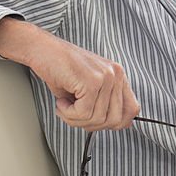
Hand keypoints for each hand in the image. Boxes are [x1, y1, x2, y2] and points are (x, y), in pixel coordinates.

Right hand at [0, 18, 140, 130]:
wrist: (43, 50)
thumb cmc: (61, 69)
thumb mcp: (88, 88)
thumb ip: (104, 103)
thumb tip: (116, 125)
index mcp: (118, 76)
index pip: (132, 109)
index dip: (115, 123)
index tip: (95, 122)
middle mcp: (115, 74)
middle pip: (115, 120)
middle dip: (91, 125)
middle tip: (75, 115)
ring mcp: (105, 77)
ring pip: (97, 119)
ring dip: (75, 119)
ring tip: (65, 105)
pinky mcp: (91, 81)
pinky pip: (83, 113)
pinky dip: (68, 114)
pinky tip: (61, 101)